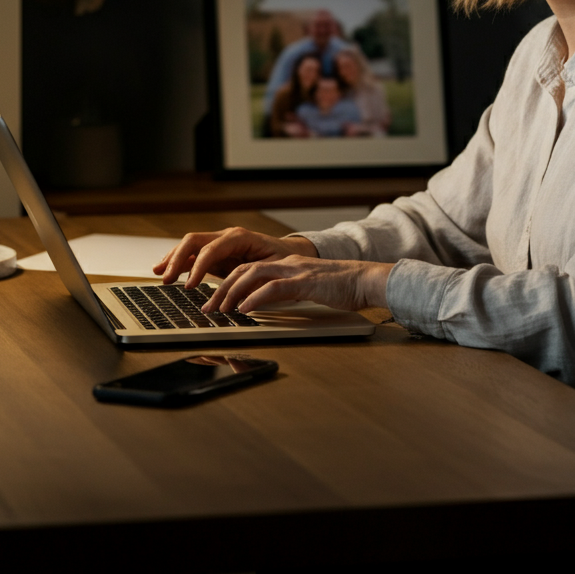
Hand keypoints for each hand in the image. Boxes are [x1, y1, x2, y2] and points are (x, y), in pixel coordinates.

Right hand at [153, 227, 318, 287]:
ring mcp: (220, 243)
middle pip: (194, 240)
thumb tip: (240, 294)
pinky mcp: (216, 253)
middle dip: (177, 258)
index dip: (198, 266)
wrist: (290, 253)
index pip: (212, 248)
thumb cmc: (284, 260)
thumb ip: (257, 278)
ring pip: (190, 245)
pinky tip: (165, 270)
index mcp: (240, 237)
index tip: (190, 285)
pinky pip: (193, 254)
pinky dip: (178, 261)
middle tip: (166, 279)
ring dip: (172, 258)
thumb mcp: (275, 269)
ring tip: (158, 273)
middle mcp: (227, 237)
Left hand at [201, 256, 393, 313]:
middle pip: (244, 269)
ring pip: (253, 274)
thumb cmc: (342, 288)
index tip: (214, 299)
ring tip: (220, 310)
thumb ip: (287, 292)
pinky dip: (255, 298)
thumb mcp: (307, 288)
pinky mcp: (305, 282)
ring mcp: (296, 270)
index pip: (248, 267)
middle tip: (207, 308)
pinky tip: (245, 309)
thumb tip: (264, 306)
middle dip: (222, 288)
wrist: (367, 280)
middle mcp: (287, 263)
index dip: (227, 282)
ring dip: (232, 292)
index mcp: (286, 264)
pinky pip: (274, 287)